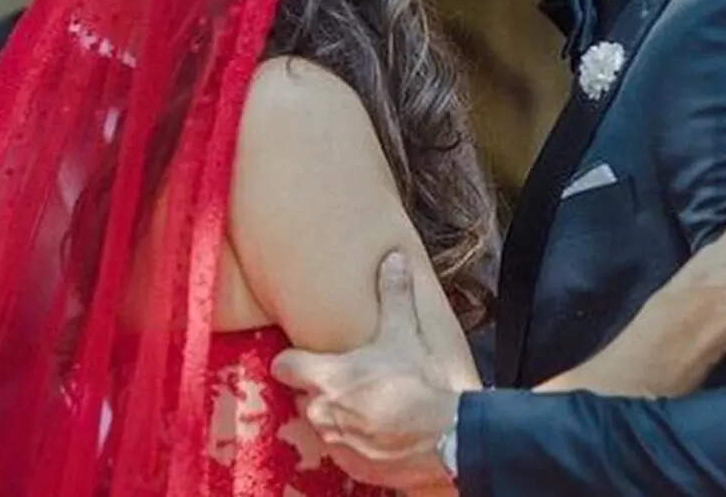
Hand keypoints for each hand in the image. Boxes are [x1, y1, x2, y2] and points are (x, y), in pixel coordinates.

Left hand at [272, 252, 460, 491]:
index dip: (294, 360)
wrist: (444, 437)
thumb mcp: (405, 333)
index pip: (282, 366)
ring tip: (366, 405)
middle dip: (320, 388)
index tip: (307, 356)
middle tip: (348, 379)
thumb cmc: (418, 384)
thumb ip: (393, 295)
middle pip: (302, 395)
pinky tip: (377, 429)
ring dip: (336, 415)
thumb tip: (392, 260)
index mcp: (324, 378)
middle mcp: (320, 412)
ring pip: (321, 423)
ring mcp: (334, 442)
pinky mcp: (350, 466)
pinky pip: (340, 449)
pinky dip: (354, 440)